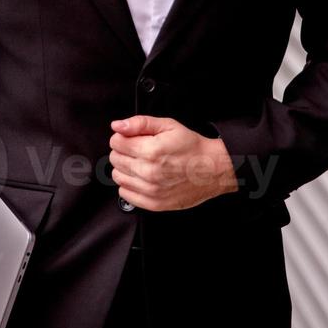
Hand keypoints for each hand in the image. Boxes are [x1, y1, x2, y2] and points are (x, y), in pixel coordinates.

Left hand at [109, 115, 238, 210]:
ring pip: (118, 176)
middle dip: (124, 151)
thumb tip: (118, 125)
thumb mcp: (168, 125)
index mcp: (151, 151)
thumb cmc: (192, 148)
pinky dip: (129, 185)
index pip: (116, 142)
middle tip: (139, 149)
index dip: (123, 137)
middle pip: (115, 159)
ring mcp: (150, 190)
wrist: (212, 169)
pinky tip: (142, 177)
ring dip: (125, 168)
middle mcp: (148, 172)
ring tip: (142, 163)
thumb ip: (140, 123)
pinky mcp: (153, 203)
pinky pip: (125, 195)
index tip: (132, 138)